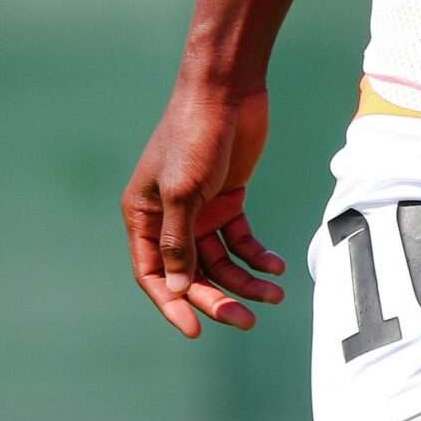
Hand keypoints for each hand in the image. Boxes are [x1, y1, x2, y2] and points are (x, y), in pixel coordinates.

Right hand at [122, 85, 285, 337]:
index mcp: (144, 216)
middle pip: (191, 274)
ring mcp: (199, 211)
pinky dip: (257, 256)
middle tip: (246, 321)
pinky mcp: (227, 201)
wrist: (226, 90)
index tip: (196, 330)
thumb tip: (176, 288)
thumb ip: (180, 241)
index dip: (172, 304)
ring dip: (245, 282)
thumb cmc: (195, 135)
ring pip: (220, 262)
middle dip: (217, 299)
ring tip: (274, 294)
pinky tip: (277, 265)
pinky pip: (241, 241)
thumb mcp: (184, 191)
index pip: (153, 274)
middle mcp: (169, 218)